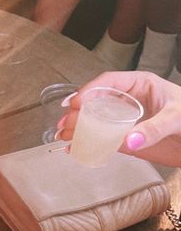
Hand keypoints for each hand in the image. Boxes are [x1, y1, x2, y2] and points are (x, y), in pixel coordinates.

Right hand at [56, 70, 180, 166]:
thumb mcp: (176, 118)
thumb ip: (154, 129)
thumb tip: (129, 140)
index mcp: (140, 85)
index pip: (109, 82)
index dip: (90, 90)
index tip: (76, 102)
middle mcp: (130, 101)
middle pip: (97, 102)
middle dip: (78, 112)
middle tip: (65, 123)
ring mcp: (127, 121)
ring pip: (97, 122)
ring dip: (78, 128)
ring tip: (62, 135)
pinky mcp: (127, 141)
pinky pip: (104, 141)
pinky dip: (88, 145)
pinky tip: (74, 148)